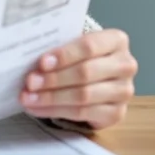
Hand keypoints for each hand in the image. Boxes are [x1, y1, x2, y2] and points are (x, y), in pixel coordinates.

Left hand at [20, 28, 136, 129]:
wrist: (99, 76)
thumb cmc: (82, 55)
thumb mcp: (75, 44)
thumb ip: (59, 45)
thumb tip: (30, 55)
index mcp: (117, 40)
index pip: (89, 46)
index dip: (64, 55)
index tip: (41, 63)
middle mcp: (125, 65)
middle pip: (85, 73)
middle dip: (54, 79)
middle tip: (30, 82)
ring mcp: (124, 91)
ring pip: (83, 96)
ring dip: (51, 98)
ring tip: (28, 97)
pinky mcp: (117, 113)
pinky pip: (83, 114)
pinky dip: (56, 111)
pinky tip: (38, 108)